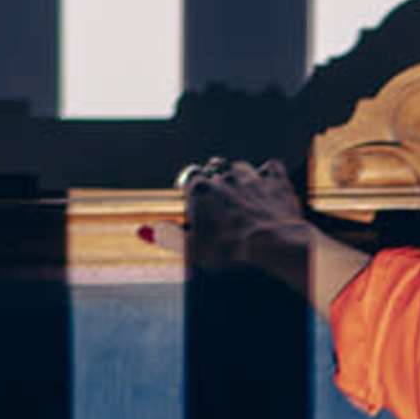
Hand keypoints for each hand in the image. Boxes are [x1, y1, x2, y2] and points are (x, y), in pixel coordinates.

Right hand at [136, 157, 308, 275]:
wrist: (274, 244)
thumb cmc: (232, 250)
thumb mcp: (194, 250)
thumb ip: (169, 236)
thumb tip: (144, 231)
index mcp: (200, 190)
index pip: (188, 177)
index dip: (189, 185)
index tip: (191, 194)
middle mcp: (224, 177)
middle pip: (213, 169)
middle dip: (214, 180)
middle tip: (217, 200)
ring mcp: (251, 176)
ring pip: (240, 167)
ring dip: (239, 178)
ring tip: (242, 196)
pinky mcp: (275, 181)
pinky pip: (270, 169)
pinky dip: (268, 177)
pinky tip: (268, 189)